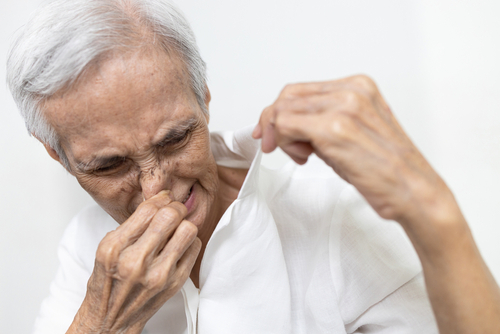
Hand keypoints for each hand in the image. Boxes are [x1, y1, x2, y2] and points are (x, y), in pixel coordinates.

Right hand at [68, 190, 200, 333]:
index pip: (148, 209)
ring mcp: (159, 274)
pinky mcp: (175, 282)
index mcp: (115, 248)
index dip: (159, 199)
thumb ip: (131, 224)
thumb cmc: (109, 281)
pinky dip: (189, 242)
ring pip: (188, 230)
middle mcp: (136, 261)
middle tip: (172, 211)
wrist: (111, 319)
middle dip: (174, 208)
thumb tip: (159, 200)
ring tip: (175, 229)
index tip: (162, 200)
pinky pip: (195, 247)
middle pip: (171, 216)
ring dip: (183, 225)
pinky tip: (178, 246)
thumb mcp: (107, 248)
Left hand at [253, 75, 453, 225]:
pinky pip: (286, 125)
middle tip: (274, 146)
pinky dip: (284, 142)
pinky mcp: (335, 128)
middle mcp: (351, 90)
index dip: (278, 111)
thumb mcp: (353, 132)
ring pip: (283, 109)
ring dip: (280, 135)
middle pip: (288, 96)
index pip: (300, 90)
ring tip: (301, 155)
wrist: (414, 192)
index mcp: (358, 86)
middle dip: (273, 123)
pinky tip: (303, 157)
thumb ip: (323, 120)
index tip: (270, 132)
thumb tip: (287, 125)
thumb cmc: (385, 168)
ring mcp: (343, 107)